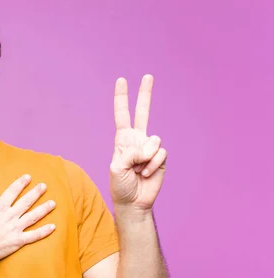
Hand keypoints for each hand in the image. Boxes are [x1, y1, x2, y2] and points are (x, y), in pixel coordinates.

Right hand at [0, 174, 55, 266]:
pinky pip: (34, 236)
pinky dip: (44, 231)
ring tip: (53, 203)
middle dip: (36, 193)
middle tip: (44, 186)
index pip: (12, 192)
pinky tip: (52, 227)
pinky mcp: (17, 242)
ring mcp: (14, 229)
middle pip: (26, 202)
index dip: (20, 183)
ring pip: (33, 217)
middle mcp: (9, 216)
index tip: (28, 177)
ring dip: (43, 209)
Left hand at [110, 74, 167, 211]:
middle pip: (142, 112)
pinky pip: (159, 154)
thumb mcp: (116, 168)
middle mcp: (138, 140)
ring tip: (137, 170)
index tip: (121, 80)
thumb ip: (129, 154)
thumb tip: (148, 147)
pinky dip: (151, 165)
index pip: (122, 115)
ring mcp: (150, 148)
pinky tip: (145, 174)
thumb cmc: (121, 185)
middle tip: (147, 76)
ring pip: (152, 141)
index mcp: (123, 139)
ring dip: (143, 158)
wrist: (133, 201)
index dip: (121, 98)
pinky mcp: (161, 158)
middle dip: (145, 94)